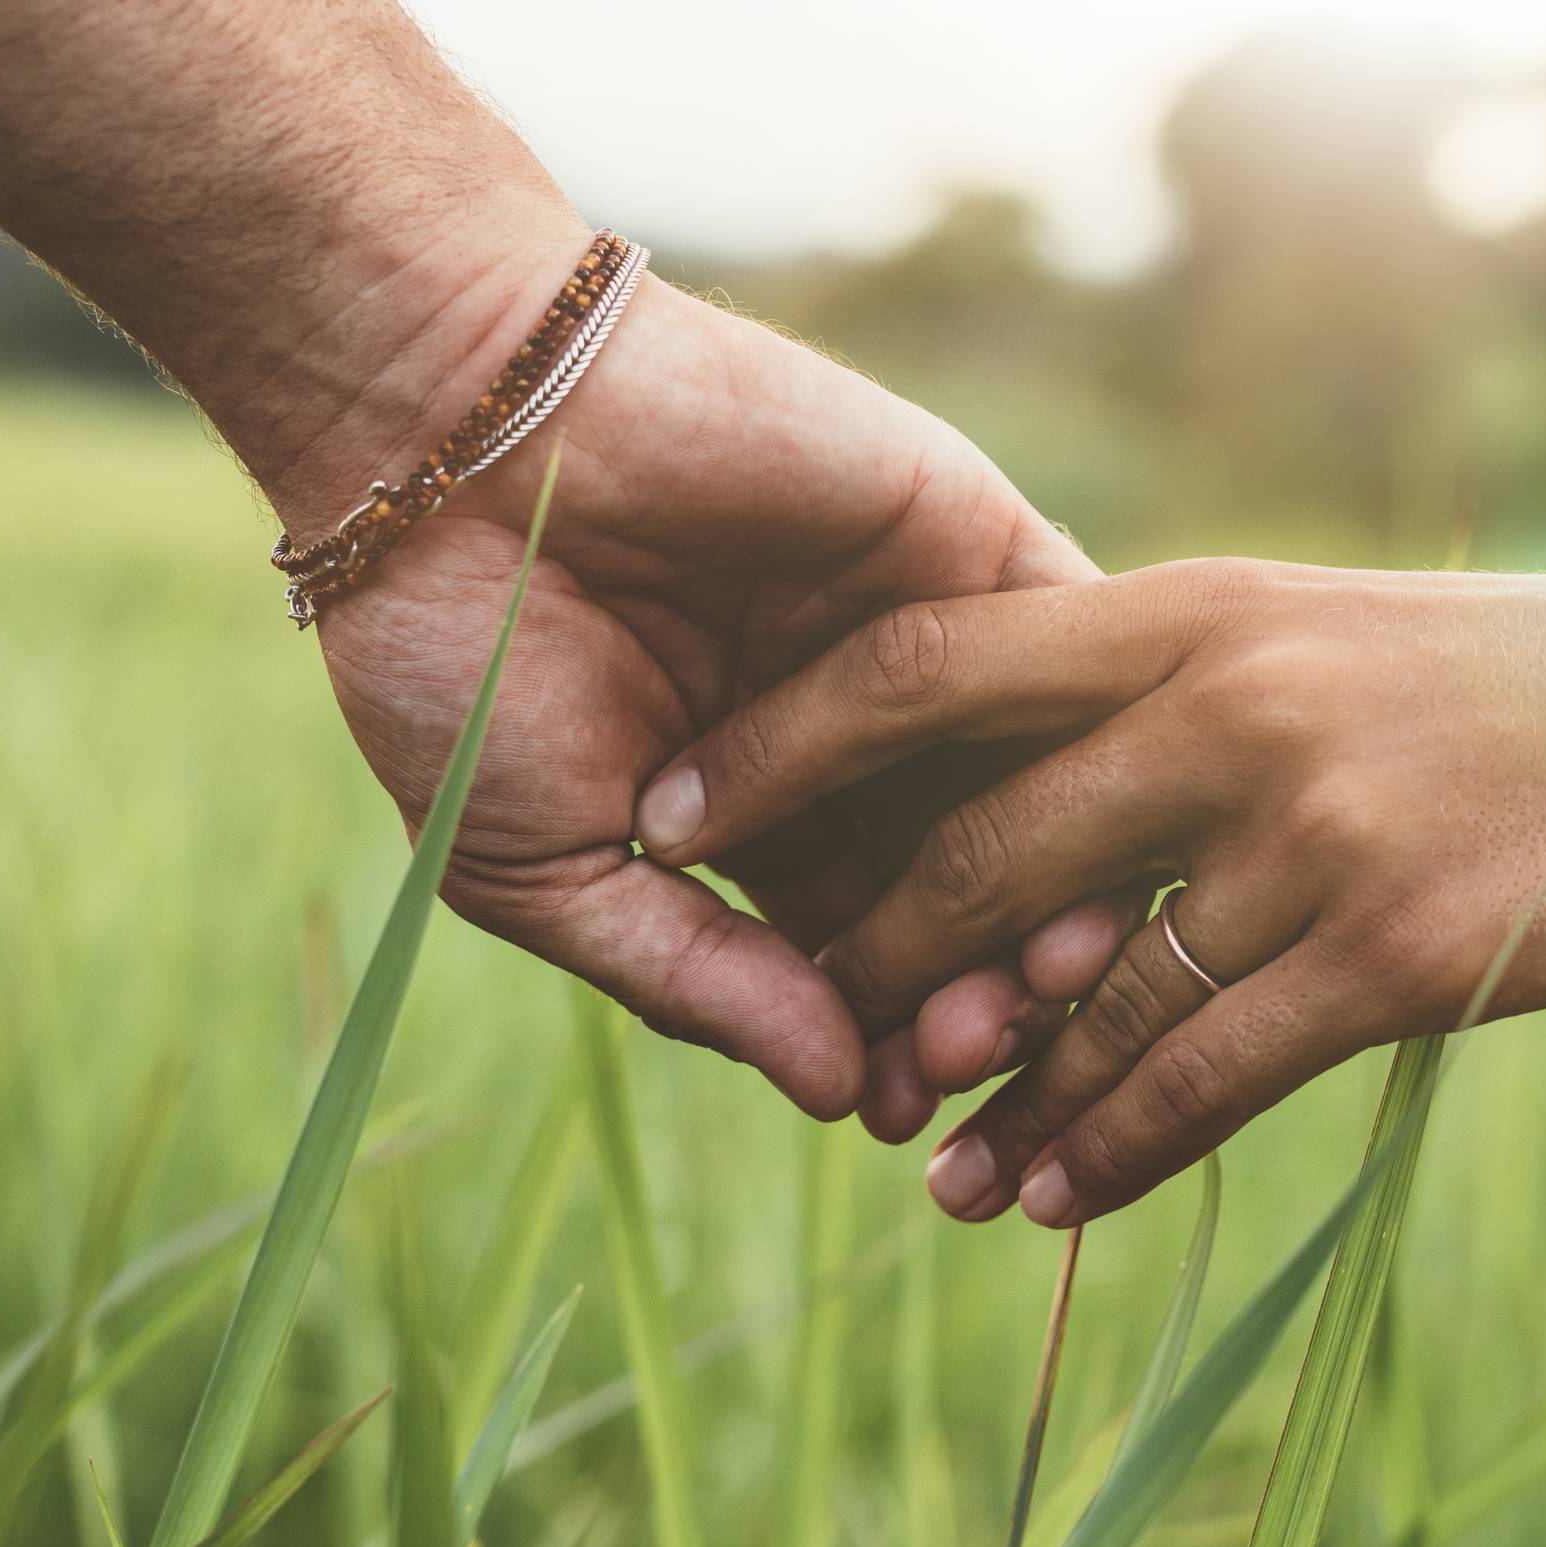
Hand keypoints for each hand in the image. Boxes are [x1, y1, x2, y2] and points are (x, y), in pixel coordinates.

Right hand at [298, 249, 1138, 1131]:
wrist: (449, 438)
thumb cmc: (460, 663)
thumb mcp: (548, 866)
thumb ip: (695, 979)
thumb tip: (838, 1097)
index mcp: (750, 824)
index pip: (858, 956)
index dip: (885, 1038)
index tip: (899, 1108)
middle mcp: (850, 744)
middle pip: (963, 891)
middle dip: (977, 985)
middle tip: (980, 1053)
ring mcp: (914, 641)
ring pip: (1034, 788)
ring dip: (1055, 886)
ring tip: (1048, 977)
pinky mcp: (961, 539)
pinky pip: (1067, 649)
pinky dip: (1091, 740)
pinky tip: (1096, 832)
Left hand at [631, 558, 1545, 1213]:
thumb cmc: (1472, 683)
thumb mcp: (1298, 634)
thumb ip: (1142, 691)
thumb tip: (977, 783)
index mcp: (1184, 610)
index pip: (922, 668)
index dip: (778, 750)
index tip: (674, 816)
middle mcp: (1228, 707)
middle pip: (977, 852)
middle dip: (870, 962)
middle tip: (813, 1038)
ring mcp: (1311, 831)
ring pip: (1082, 996)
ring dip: (988, 1099)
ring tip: (926, 1171)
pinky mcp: (1396, 952)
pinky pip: (1201, 1077)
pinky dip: (1108, 1149)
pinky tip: (1051, 1199)